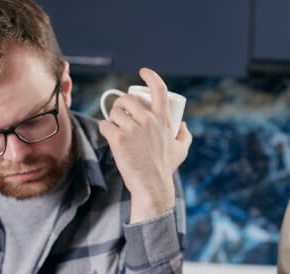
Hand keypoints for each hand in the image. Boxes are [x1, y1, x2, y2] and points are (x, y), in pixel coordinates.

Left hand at [98, 67, 191, 221]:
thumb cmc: (165, 168)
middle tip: (120, 114)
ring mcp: (132, 129)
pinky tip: (109, 136)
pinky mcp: (118, 138)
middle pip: (127, 99)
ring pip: (114, 112)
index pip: (159, 89)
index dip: (150, 76)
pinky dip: (105, 130)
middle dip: (121, 104)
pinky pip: (105, 125)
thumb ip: (185, 136)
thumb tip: (183, 125)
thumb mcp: (181, 150)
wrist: (151, 185)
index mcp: (163, 119)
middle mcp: (148, 120)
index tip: (143, 72)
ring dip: (112, 118)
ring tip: (116, 128)